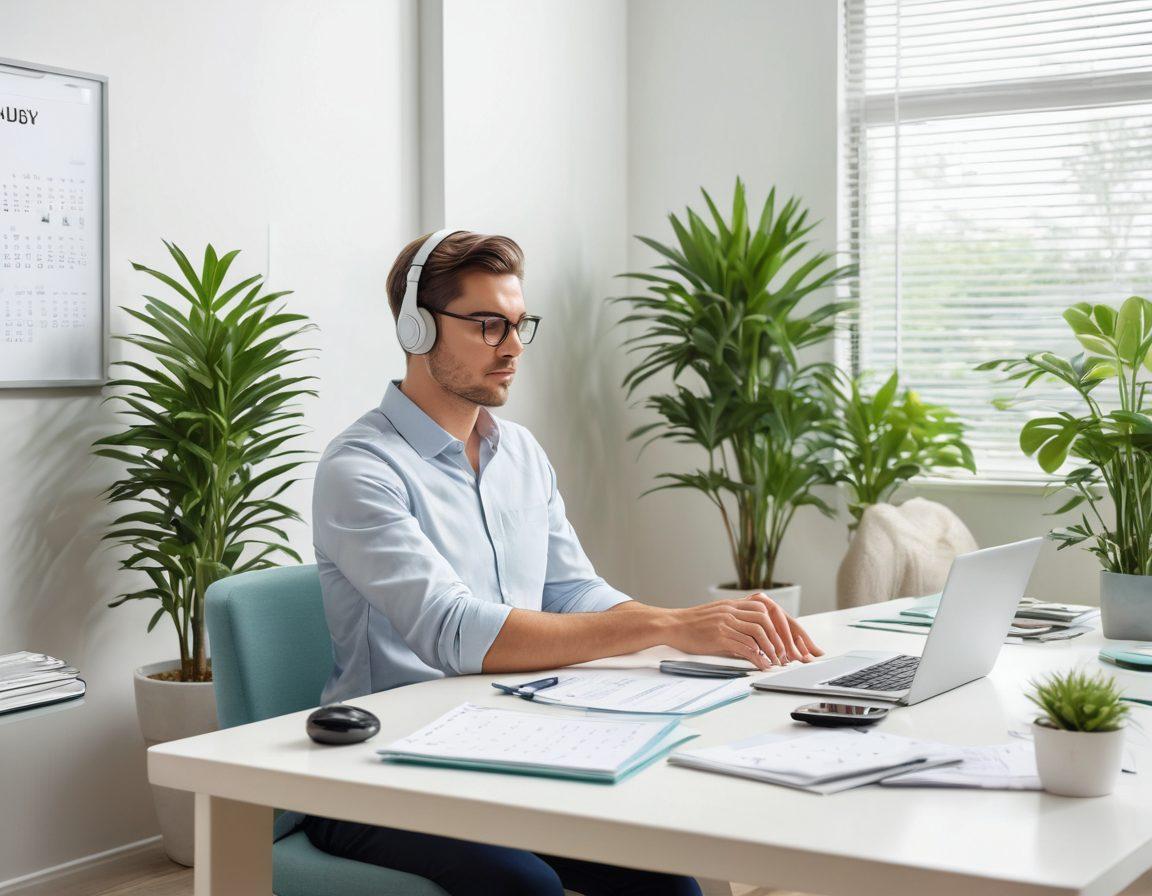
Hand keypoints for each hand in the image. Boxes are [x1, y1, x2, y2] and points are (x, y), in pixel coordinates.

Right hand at [664, 594, 823, 670]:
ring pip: (759, 632)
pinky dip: (757, 657)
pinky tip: (762, 665)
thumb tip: (761, 633)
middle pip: (768, 619)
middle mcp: (733, 609)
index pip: (768, 609)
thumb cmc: (695, 624)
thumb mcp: (720, 614)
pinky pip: (744, 646)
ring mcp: (726, 621)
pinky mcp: (719, 635)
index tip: (794, 642)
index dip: (784, 625)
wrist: (672, 625)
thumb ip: (739, 618)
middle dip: (783, 638)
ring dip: (772, 648)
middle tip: (790, 654)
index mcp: (735, 603)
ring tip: (777, 662)